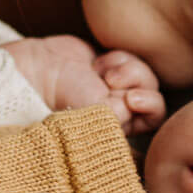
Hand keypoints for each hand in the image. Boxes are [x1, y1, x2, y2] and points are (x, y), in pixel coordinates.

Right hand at [4, 35, 166, 135]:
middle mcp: (121, 114)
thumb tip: (143, 129)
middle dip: (138, 87)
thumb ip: (125, 124)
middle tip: (112, 82)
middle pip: (154, 98)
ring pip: (146, 78)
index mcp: (117, 133)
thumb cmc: (61, 103)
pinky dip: (119, 59)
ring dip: (128, 70)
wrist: (38, 72)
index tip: (131, 100)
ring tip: (103, 72)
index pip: (152, 123)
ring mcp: (117, 90)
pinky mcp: (111, 68)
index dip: (149, 109)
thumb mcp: (94, 121)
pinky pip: (133, 60)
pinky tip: (99, 64)